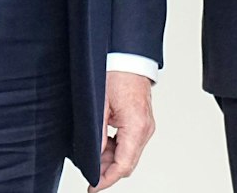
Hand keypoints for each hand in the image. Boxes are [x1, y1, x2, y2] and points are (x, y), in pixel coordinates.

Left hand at [91, 70, 154, 190]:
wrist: (128, 57)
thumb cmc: (116, 74)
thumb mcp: (100, 107)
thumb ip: (97, 136)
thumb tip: (93, 159)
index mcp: (137, 127)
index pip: (123, 165)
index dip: (107, 179)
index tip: (93, 187)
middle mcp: (145, 128)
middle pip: (128, 163)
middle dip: (108, 171)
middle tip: (89, 173)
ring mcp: (146, 125)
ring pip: (129, 155)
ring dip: (112, 160)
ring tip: (93, 154)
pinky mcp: (143, 121)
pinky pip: (131, 144)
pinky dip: (117, 149)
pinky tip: (103, 144)